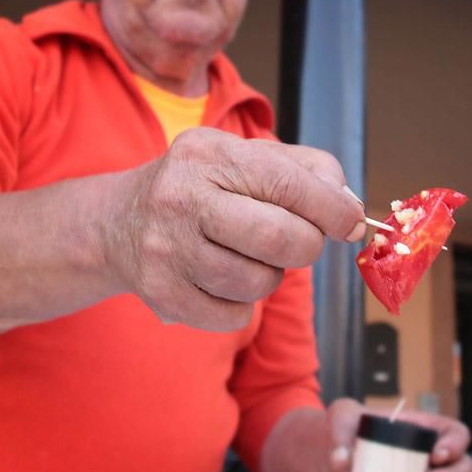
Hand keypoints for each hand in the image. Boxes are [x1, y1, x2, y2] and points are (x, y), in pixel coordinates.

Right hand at [102, 128, 365, 330]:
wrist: (118, 222)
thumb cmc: (202, 187)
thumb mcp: (244, 157)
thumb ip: (304, 170)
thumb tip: (347, 205)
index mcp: (209, 155)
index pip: (287, 183)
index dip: (332, 209)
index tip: (352, 224)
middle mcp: (181, 198)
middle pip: (278, 239)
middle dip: (307, 246)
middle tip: (302, 242)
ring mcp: (167, 249)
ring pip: (258, 282)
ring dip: (271, 276)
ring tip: (251, 257)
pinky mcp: (162, 293)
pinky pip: (233, 315)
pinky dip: (242, 304)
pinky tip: (223, 280)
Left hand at [327, 398, 471, 471]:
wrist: (342, 457)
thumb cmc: (350, 429)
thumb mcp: (342, 417)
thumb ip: (340, 431)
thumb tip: (341, 460)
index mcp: (427, 429)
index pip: (457, 434)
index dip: (455, 445)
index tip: (435, 455)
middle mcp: (436, 458)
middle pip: (464, 469)